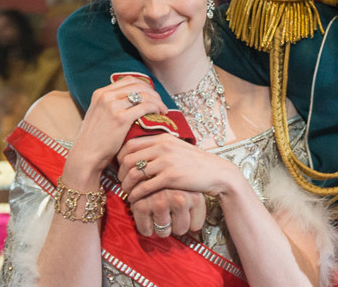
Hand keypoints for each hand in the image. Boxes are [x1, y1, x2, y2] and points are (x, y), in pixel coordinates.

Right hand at [66, 77, 166, 176]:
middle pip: (139, 86)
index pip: (129, 80)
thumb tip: (131, 99)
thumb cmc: (95, 139)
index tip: (152, 95)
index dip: (144, 86)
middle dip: (153, 93)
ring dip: (157, 101)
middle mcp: (106, 96)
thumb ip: (111, 104)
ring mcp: (113, 106)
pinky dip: (156, 108)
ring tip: (163, 110)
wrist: (86, 155)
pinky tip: (159, 114)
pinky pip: (145, 107)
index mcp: (100, 93)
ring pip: (145, 95)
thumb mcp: (98, 114)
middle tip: (160, 103)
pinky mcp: (121, 118)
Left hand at [116, 135, 241, 236]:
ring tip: (126, 192)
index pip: (130, 144)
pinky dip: (135, 194)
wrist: (217, 173)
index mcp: (163, 137)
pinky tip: (135, 199)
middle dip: (120, 173)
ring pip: (134, 173)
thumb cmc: (196, 163)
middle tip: (121, 182)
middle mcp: (163, 146)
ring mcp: (167, 161)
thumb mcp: (178, 148)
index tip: (120, 168)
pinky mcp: (171, 177)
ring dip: (126, 185)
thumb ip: (160, 147)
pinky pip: (144, 186)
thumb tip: (139, 153)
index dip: (120, 157)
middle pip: (128, 158)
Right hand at [127, 188, 206, 237]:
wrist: (154, 164)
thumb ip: (196, 208)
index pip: (195, 226)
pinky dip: (146, 230)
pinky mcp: (143, 204)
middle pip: (180, 230)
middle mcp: (179, 199)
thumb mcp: (193, 190)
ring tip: (161, 220)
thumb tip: (195, 231)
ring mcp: (161, 201)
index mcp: (195, 197)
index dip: (190, 225)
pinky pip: (146, 229)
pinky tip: (149, 225)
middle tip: (171, 219)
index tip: (186, 219)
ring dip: (161, 229)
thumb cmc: (174, 182)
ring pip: (164, 231)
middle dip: (175, 227)